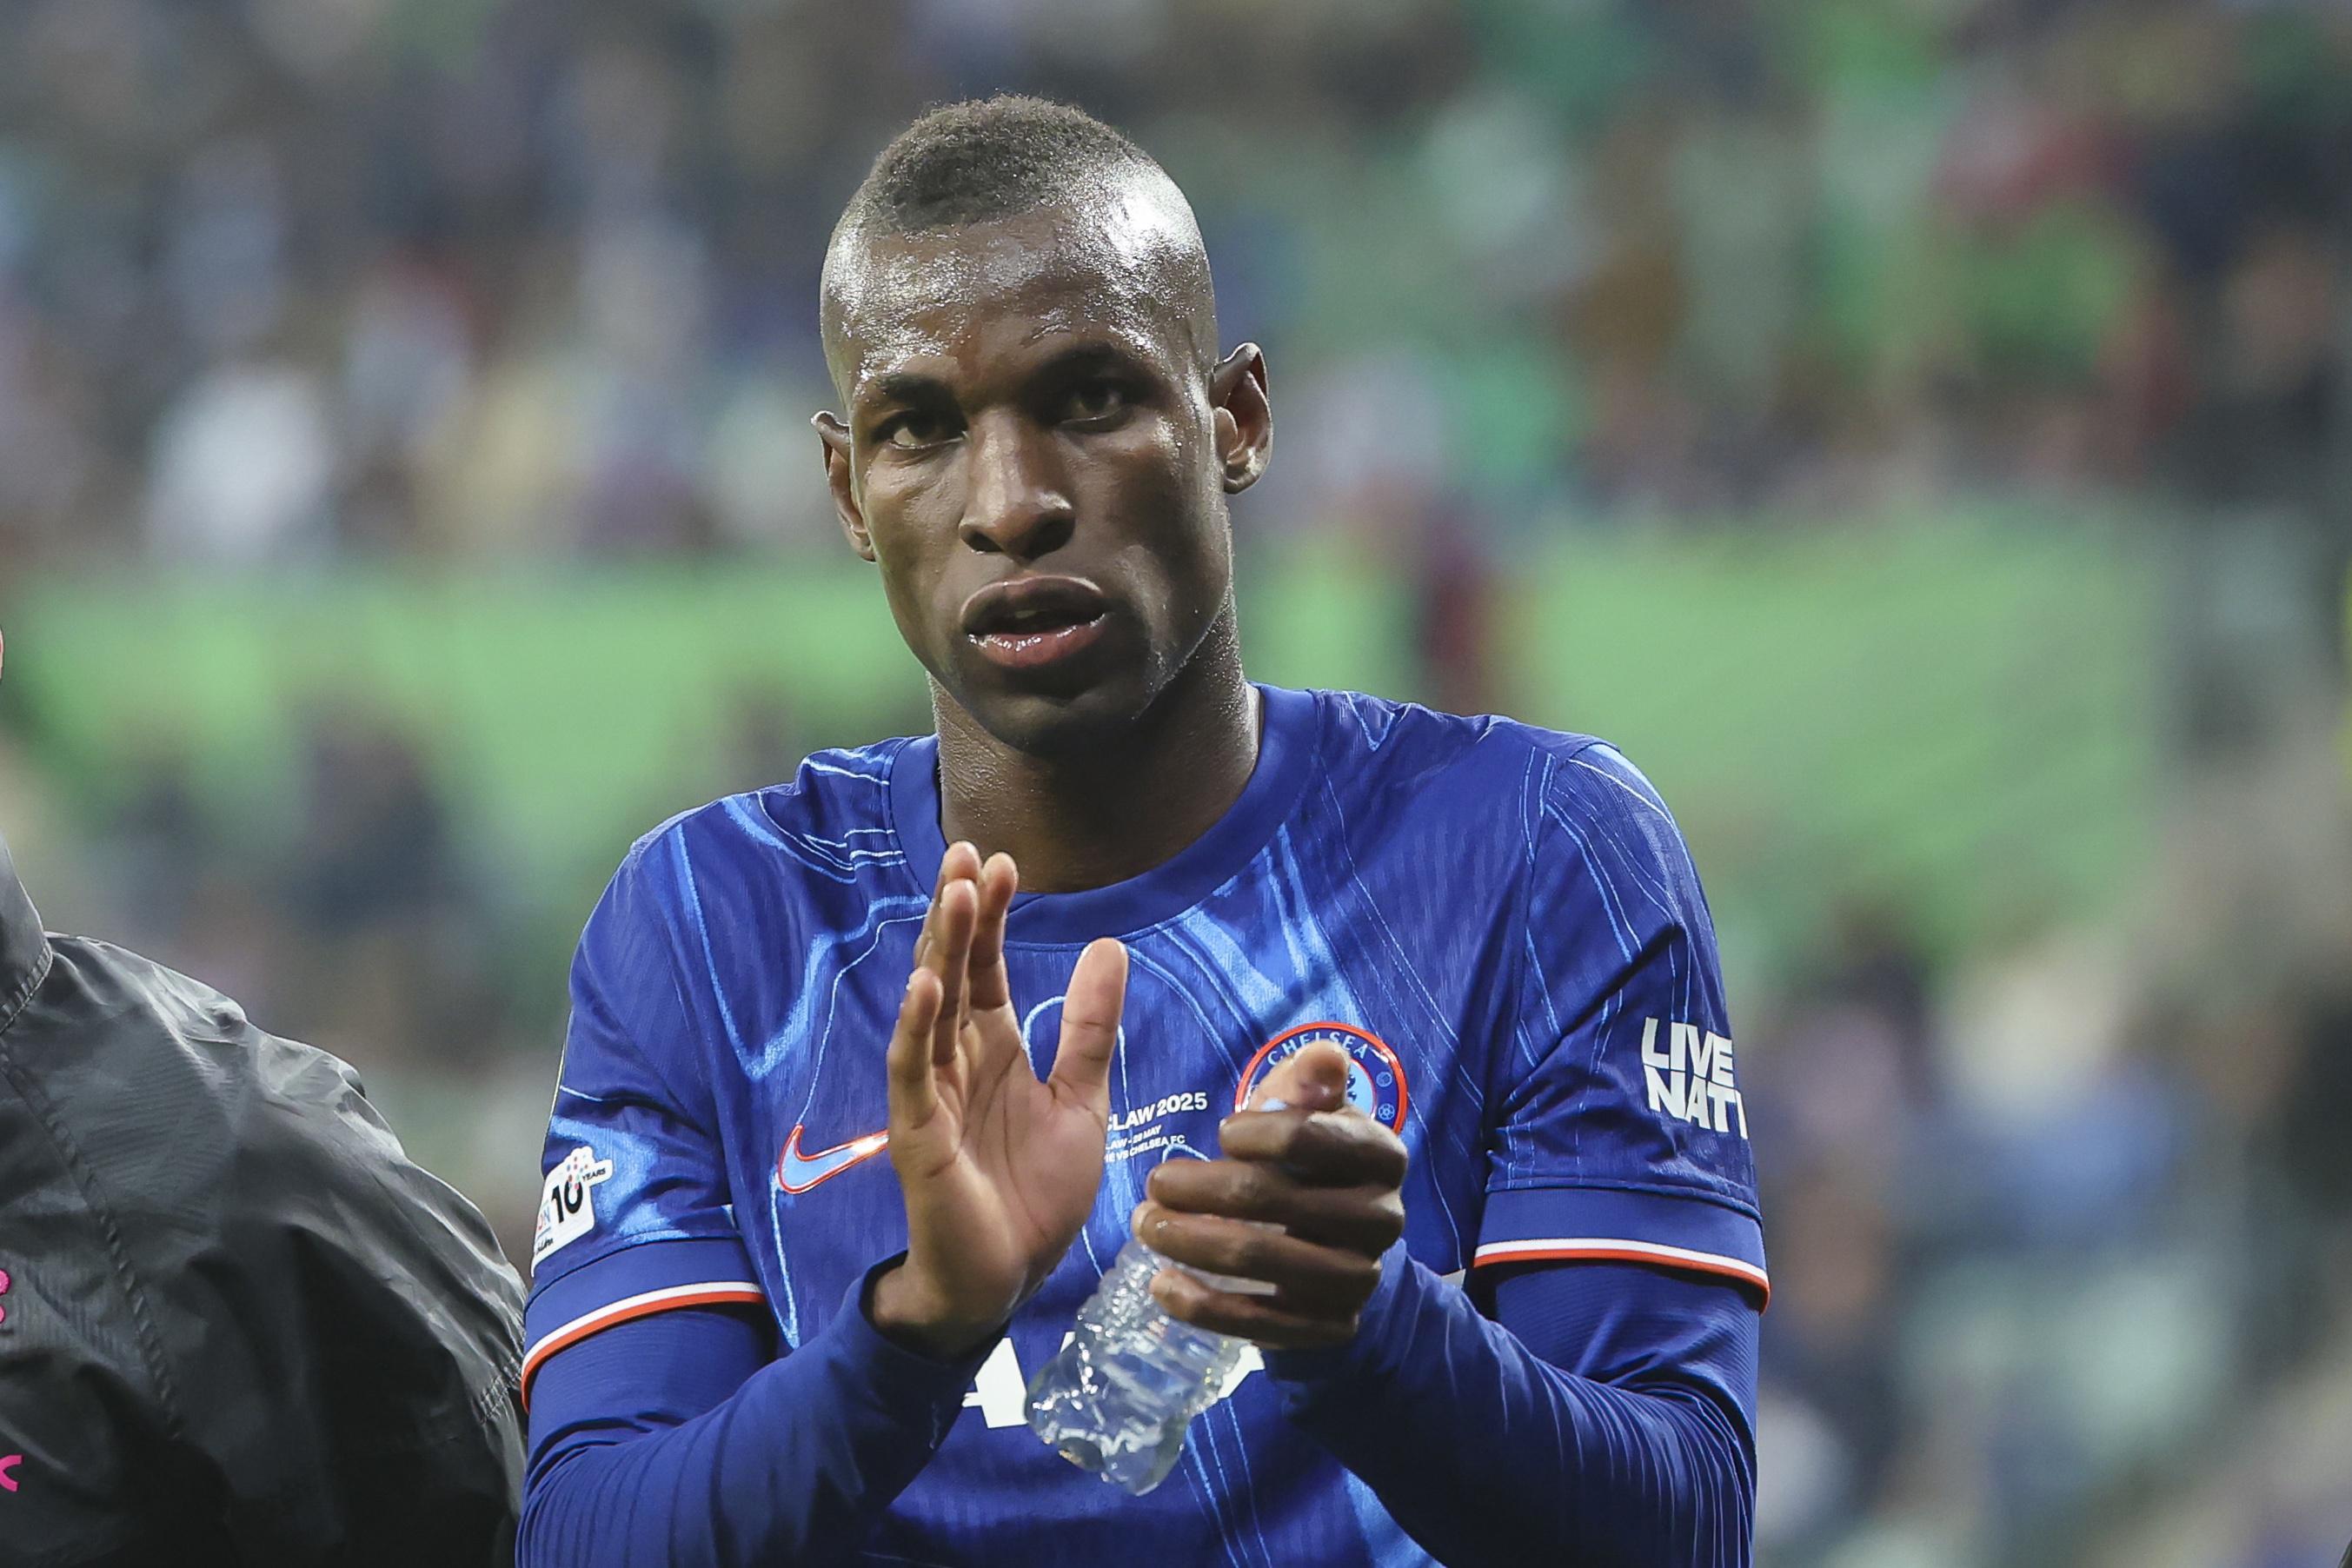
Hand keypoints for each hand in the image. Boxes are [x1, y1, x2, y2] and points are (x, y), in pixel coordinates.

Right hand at [871, 842, 1128, 1358]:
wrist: (1007, 1279)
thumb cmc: (1035, 1195)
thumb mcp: (1081, 1099)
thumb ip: (1089, 1028)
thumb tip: (1107, 945)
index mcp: (992, 1049)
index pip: (983, 967)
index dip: (989, 916)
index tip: (1002, 862)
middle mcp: (956, 1060)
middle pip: (952, 972)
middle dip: (958, 915)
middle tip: (968, 853)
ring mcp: (931, 1094)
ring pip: (929, 1009)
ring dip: (939, 952)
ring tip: (952, 896)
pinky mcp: (918, 1133)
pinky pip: (913, 1072)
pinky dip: (917, 1028)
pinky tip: (926, 986)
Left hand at [1133, 1042, 1407, 1349]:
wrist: (1331, 1248)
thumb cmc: (1306, 1166)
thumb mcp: (1305, 1117)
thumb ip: (1303, 1084)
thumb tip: (1325, 1055)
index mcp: (1383, 1155)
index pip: (1311, 1137)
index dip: (1255, 1132)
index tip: (1219, 1132)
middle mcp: (1384, 1218)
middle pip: (1275, 1198)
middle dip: (1200, 1188)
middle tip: (1155, 1183)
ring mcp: (1359, 1279)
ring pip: (1261, 1258)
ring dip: (1190, 1241)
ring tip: (1145, 1225)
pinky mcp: (1331, 1327)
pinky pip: (1259, 1321)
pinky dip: (1202, 1304)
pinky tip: (1162, 1284)